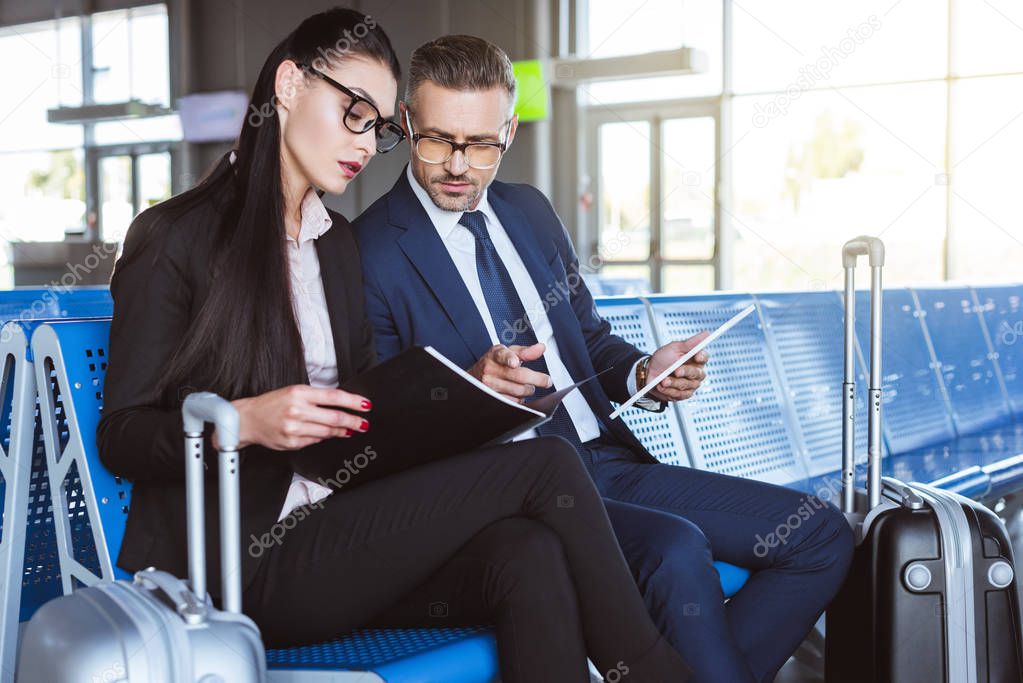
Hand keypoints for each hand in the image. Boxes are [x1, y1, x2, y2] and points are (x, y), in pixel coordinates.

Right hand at [214, 384, 371, 450]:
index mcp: (299, 393)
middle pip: (334, 418)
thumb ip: (316, 398)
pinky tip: (324, 434)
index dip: (353, 402)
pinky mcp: (291, 442)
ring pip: (327, 432)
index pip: (334, 397)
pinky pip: (315, 441)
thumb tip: (341, 405)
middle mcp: (297, 410)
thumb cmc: (272, 404)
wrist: (248, 419)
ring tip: (350, 430)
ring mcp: (294, 428)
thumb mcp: (293, 392)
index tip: (366, 406)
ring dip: (342, 432)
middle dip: (353, 422)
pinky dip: (322, 438)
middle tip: (364, 424)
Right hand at [468, 343, 551, 402]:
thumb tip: (541, 347)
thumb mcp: (507, 353)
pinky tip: (518, 394)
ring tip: (528, 386)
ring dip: (528, 390)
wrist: (475, 377)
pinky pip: (514, 401)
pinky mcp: (492, 399)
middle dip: (537, 379)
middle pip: (519, 376)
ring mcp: (489, 386)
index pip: (502, 355)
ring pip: (519, 391)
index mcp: (495, 355)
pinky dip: (521, 399)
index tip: (515, 362)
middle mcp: (490, 370)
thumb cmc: (495, 363)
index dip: (509, 359)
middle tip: (547, 381)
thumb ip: (525, 351)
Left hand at [646, 332, 709, 402]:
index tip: (696, 355)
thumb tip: (707, 333)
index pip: (704, 357)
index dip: (701, 357)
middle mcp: (696, 372)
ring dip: (673, 382)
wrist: (648, 374)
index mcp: (695, 359)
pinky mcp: (684, 394)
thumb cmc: (662, 359)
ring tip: (662, 380)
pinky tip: (662, 386)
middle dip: (685, 372)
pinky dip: (669, 390)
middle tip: (676, 371)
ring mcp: (691, 385)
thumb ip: (690, 343)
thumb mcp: (674, 348)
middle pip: (697, 373)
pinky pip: (680, 394)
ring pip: (687, 385)